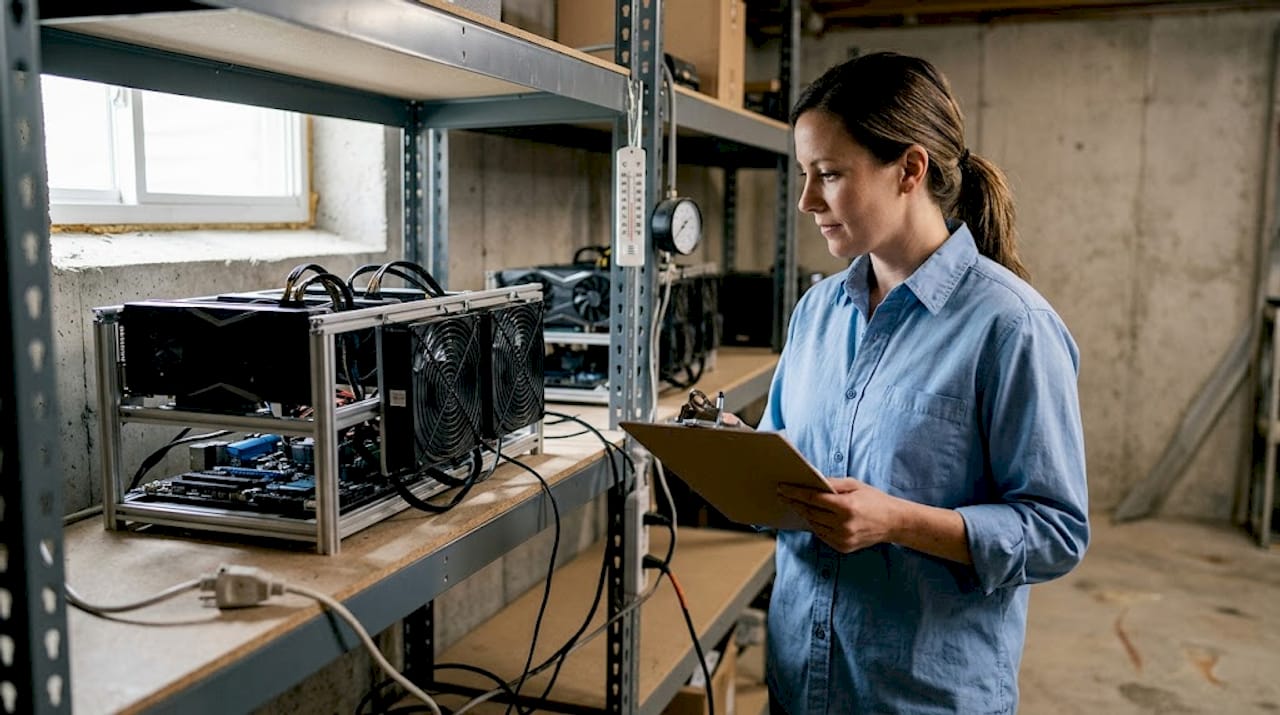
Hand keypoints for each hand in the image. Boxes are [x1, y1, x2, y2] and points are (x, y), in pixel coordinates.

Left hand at [777, 478, 903, 553]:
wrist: (894, 523)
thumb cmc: (875, 500)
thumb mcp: (855, 485)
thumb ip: (833, 483)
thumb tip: (812, 480)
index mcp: (846, 507)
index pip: (812, 499)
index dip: (794, 493)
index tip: (782, 488)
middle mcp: (843, 525)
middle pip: (810, 512)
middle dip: (794, 503)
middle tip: (782, 495)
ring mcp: (843, 538)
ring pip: (814, 525)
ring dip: (804, 514)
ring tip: (796, 504)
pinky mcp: (843, 547)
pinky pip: (822, 535)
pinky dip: (816, 525)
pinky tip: (812, 516)